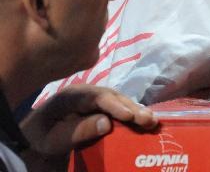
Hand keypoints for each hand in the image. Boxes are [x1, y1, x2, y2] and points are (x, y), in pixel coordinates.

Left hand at [21, 85, 156, 160]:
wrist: (33, 137)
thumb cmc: (42, 138)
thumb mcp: (54, 139)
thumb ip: (78, 131)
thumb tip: (107, 123)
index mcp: (72, 95)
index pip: (97, 97)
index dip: (115, 105)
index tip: (130, 116)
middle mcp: (86, 93)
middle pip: (113, 96)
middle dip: (132, 107)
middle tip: (149, 120)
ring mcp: (94, 99)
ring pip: (119, 100)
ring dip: (136, 110)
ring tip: (152, 121)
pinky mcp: (99, 107)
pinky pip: (118, 107)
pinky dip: (132, 114)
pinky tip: (145, 120)